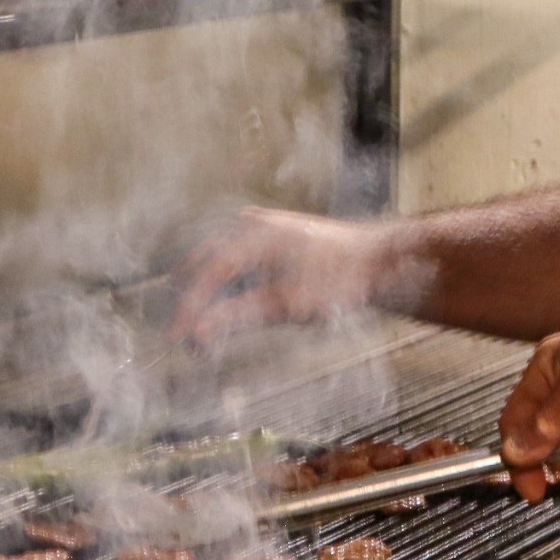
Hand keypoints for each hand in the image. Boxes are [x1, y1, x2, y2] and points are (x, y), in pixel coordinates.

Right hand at [166, 208, 402, 345]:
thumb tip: (200, 334)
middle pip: (209, 258)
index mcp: (257, 234)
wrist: (383, 260)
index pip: (210, 272)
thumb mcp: (290, 304)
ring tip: (199, 317)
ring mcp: (267, 226)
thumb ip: (241, 316)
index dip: (189, 306)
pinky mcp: (277, 235)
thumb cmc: (343, 278)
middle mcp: (257, 224)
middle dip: (193, 296)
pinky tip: (229, 298)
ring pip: (222, 255)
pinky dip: (228, 279)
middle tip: (181, 330)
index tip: (177, 336)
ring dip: (209, 287)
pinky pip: (239, 254)